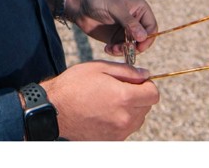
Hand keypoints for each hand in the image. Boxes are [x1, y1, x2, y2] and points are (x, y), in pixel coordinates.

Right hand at [41, 60, 159, 139]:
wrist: (55, 109)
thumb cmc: (74, 85)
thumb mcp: (99, 68)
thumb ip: (126, 71)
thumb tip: (145, 75)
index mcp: (124, 97)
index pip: (153, 94)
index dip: (147, 85)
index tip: (136, 81)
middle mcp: (125, 118)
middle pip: (146, 107)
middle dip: (138, 95)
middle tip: (118, 88)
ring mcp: (119, 132)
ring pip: (137, 119)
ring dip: (130, 109)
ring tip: (109, 100)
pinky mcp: (111, 140)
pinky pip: (125, 129)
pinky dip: (120, 120)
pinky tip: (104, 111)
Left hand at [67, 0, 157, 57]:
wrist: (79, 5)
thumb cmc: (98, 0)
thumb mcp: (115, 9)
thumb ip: (129, 22)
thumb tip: (143, 37)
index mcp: (140, 9)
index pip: (152, 28)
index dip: (147, 39)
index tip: (138, 46)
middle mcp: (135, 20)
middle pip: (144, 40)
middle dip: (134, 47)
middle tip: (122, 49)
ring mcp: (126, 30)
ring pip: (133, 47)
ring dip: (124, 51)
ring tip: (112, 49)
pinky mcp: (116, 38)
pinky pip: (122, 50)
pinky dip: (116, 52)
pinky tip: (107, 48)